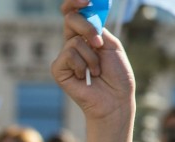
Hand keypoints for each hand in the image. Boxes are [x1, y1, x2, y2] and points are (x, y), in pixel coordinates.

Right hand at [53, 0, 134, 141]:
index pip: (73, 12)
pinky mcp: (58, 70)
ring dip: (91, 56)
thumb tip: (85, 12)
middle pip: (71, 19)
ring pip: (73, 41)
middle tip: (98, 43)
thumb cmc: (116, 74)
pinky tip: (86, 77)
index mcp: (85, 34)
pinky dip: (82, 65)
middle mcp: (72, 43)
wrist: (115, 99)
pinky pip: (68, 55)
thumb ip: (96, 28)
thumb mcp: (111, 44)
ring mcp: (64, 57)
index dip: (76, 2)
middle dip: (88, 28)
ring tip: (96, 71)